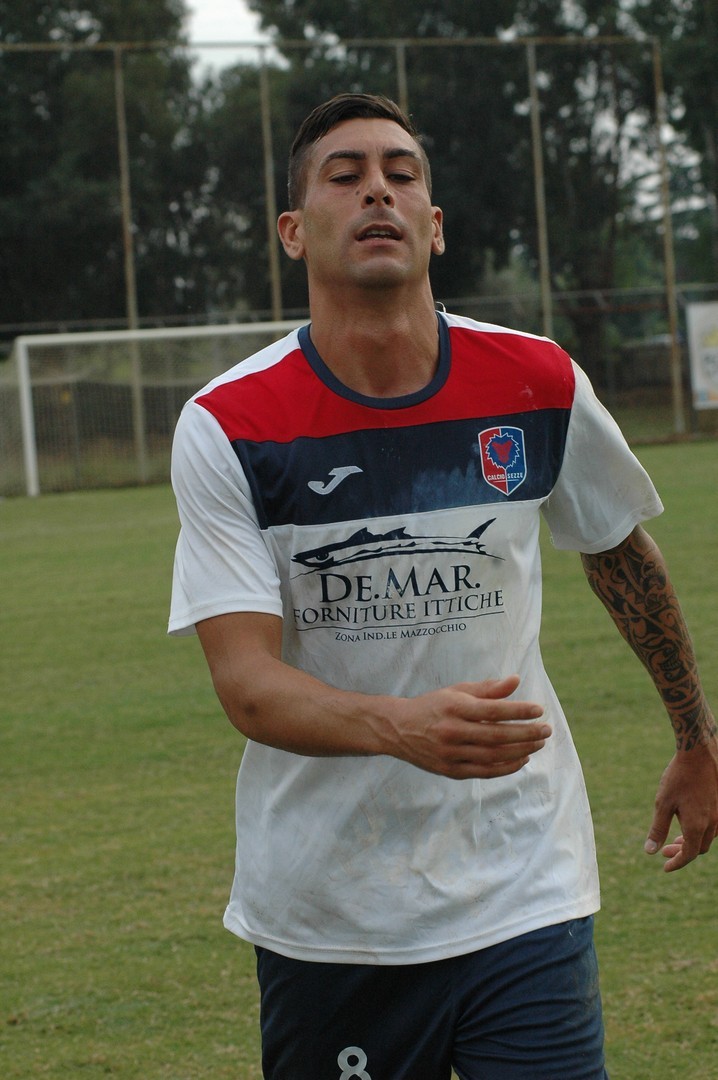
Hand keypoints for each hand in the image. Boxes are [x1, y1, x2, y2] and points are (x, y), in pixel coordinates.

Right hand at [388, 674, 549, 779]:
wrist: (398, 729)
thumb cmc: (433, 706)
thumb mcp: (457, 691)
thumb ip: (487, 689)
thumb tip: (516, 681)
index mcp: (454, 707)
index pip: (493, 710)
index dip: (518, 711)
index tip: (539, 710)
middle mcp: (451, 731)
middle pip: (497, 735)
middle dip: (526, 733)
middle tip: (546, 730)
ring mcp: (450, 754)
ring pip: (493, 756)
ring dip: (520, 750)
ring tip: (538, 743)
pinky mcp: (450, 771)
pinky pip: (484, 772)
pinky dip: (506, 767)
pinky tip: (522, 759)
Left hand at [644, 741, 717, 870]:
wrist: (698, 754)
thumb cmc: (678, 777)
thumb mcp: (663, 803)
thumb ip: (658, 829)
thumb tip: (650, 851)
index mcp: (697, 826)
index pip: (689, 854)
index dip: (677, 862)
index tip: (665, 866)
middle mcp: (712, 823)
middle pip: (699, 848)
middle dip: (682, 852)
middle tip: (664, 850)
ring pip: (707, 838)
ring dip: (692, 842)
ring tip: (675, 838)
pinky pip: (713, 827)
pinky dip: (700, 831)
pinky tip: (688, 823)